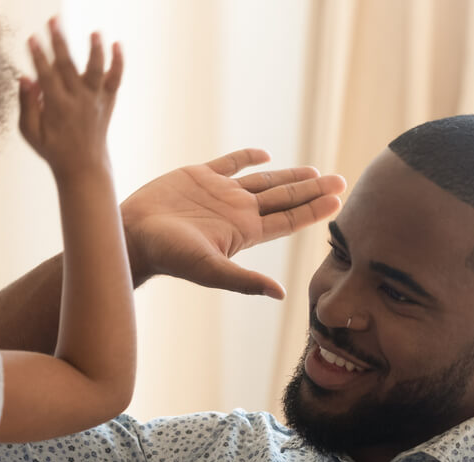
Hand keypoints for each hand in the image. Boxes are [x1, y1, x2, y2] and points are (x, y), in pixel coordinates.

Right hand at [19, 19, 122, 178]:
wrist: (84, 166)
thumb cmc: (54, 149)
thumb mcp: (30, 132)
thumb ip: (26, 105)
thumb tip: (24, 78)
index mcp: (57, 108)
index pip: (46, 76)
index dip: (38, 56)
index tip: (32, 39)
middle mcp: (78, 102)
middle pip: (68, 66)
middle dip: (60, 42)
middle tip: (53, 21)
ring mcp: (95, 100)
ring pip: (96, 71)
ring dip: (96, 50)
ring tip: (95, 32)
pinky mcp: (107, 101)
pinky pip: (115, 80)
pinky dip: (118, 63)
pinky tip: (117, 44)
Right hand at [121, 149, 346, 298]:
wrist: (132, 234)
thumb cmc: (168, 255)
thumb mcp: (210, 268)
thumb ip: (244, 280)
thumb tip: (281, 294)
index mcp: (243, 231)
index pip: (287, 219)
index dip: (313, 210)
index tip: (339, 201)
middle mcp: (236, 212)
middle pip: (283, 199)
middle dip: (312, 191)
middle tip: (341, 181)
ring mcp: (219, 193)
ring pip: (262, 181)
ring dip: (289, 177)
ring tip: (315, 173)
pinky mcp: (198, 177)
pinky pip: (229, 163)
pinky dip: (246, 158)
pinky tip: (264, 154)